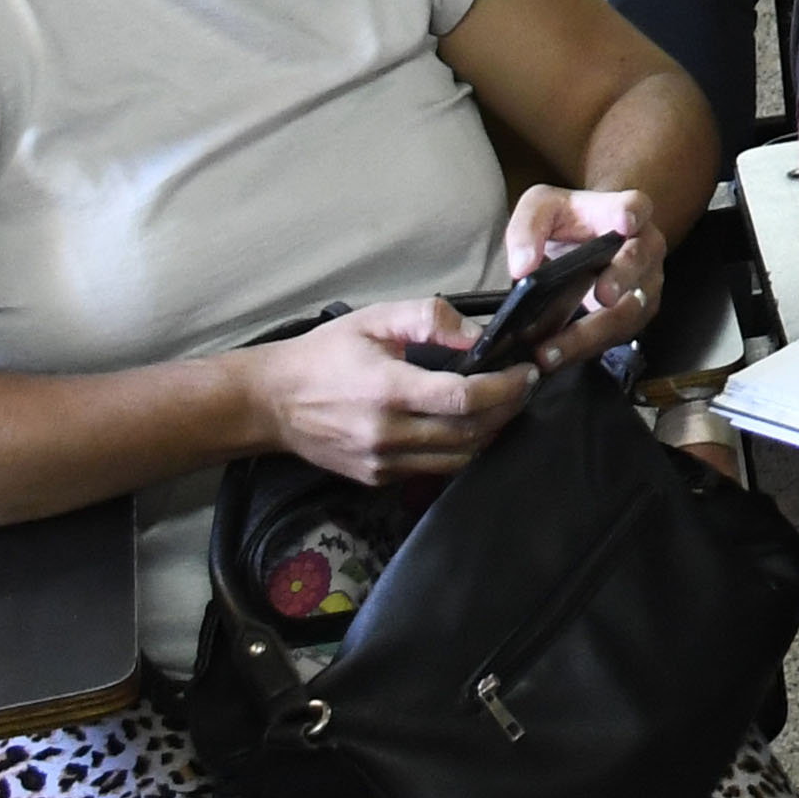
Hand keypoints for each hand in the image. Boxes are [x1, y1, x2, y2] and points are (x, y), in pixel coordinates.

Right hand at [247, 301, 534, 485]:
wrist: (272, 403)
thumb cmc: (324, 355)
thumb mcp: (375, 319)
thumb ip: (428, 318)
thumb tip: (476, 334)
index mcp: (388, 389)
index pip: (463, 399)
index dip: (504, 388)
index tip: (527, 372)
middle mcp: (388, 433)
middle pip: (469, 433)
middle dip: (507, 410)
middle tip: (524, 387)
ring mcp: (383, 462)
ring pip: (457, 459)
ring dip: (489, 435)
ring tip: (504, 406)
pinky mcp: (378, 478)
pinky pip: (433, 470)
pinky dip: (460, 451)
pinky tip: (470, 428)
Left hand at [498, 188, 666, 367]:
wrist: (582, 246)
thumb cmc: (565, 223)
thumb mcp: (539, 211)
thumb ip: (527, 229)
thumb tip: (522, 267)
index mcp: (624, 211)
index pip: (635, 207)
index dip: (631, 214)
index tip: (623, 223)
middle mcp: (645, 247)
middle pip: (640, 262)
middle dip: (622, 279)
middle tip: (603, 296)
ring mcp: (645, 285)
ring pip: (629, 311)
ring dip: (591, 333)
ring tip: (551, 352)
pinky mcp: (634, 317)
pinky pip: (615, 337)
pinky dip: (584, 349)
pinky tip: (555, 358)